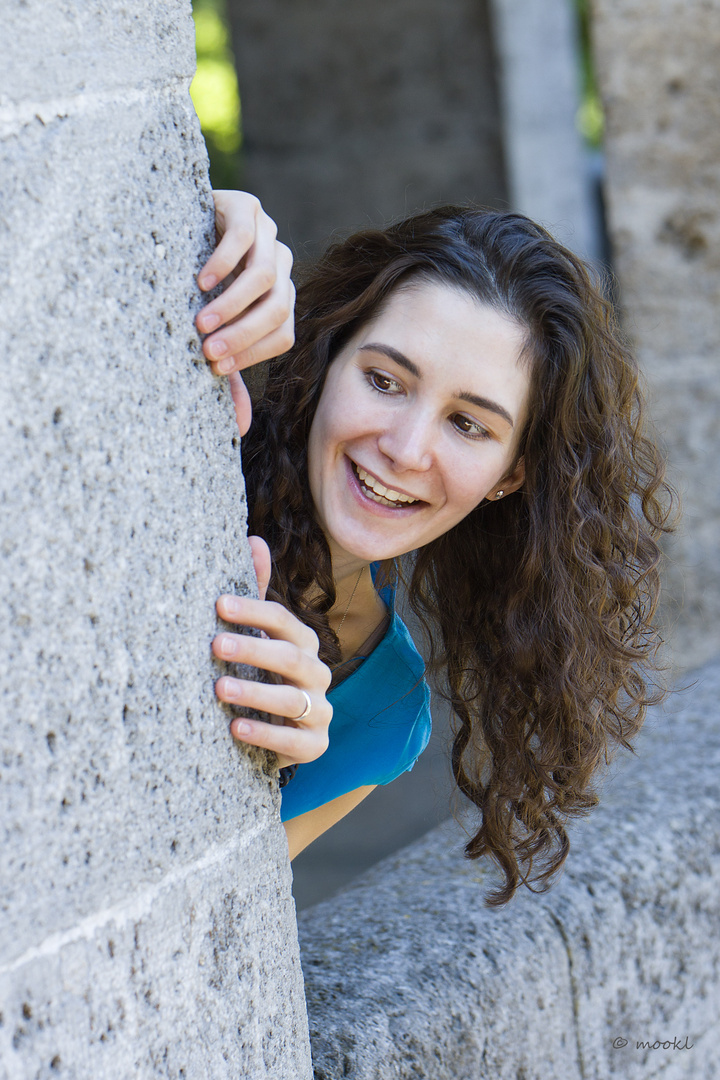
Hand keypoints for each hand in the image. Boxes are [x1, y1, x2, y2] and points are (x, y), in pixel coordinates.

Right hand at [196, 191, 294, 434]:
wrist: (172, 220)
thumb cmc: (192, 285)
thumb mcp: (211, 329)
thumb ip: (229, 369)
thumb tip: (241, 428)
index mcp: (279, 298)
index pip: (282, 334)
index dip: (251, 353)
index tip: (212, 366)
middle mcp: (281, 267)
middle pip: (279, 309)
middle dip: (243, 335)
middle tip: (207, 350)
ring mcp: (268, 235)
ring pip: (265, 277)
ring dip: (233, 305)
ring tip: (201, 321)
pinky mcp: (246, 208)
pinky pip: (243, 237)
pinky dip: (223, 263)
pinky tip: (201, 281)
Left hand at [212, 536, 331, 768]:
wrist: (274, 734)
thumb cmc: (261, 676)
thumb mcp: (256, 635)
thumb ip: (256, 591)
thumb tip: (254, 539)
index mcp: (303, 643)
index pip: (283, 621)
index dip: (252, 612)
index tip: (218, 606)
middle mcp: (317, 673)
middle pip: (291, 657)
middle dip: (253, 650)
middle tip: (215, 646)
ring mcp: (320, 710)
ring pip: (294, 699)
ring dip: (256, 693)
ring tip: (220, 689)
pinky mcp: (316, 745)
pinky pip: (296, 741)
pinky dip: (266, 734)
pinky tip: (235, 727)